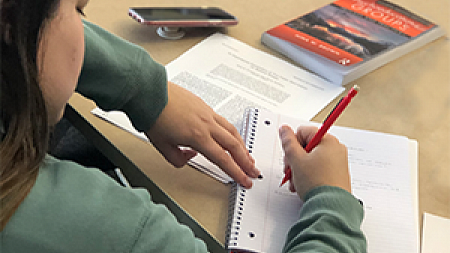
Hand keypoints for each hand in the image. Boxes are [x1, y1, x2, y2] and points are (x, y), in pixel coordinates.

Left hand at [145, 82, 259, 188]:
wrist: (150, 92)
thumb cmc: (153, 115)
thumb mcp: (162, 145)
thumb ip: (177, 158)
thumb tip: (189, 157)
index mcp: (198, 136)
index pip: (223, 159)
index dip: (236, 172)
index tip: (245, 180)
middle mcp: (207, 124)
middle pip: (234, 145)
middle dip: (246, 161)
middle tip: (254, 171)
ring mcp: (207, 113)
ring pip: (232, 131)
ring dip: (242, 146)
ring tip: (247, 156)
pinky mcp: (204, 105)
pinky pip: (224, 121)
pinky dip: (232, 132)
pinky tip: (231, 136)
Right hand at [279, 125, 350, 199]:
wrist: (330, 206)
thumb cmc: (317, 183)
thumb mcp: (296, 159)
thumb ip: (288, 142)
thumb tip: (284, 129)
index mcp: (328, 141)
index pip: (303, 131)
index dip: (292, 144)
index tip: (290, 155)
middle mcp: (335, 149)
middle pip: (306, 146)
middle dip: (294, 159)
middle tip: (291, 169)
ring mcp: (337, 162)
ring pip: (310, 158)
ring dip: (299, 168)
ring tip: (295, 181)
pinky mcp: (337, 173)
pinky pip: (318, 168)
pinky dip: (308, 174)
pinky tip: (302, 184)